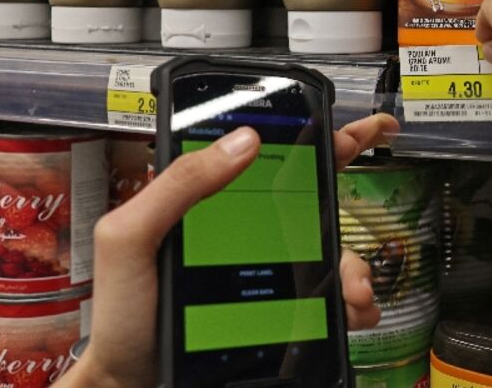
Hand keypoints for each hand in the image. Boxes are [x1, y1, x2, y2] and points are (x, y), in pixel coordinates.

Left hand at [57, 114, 398, 387]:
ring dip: (353, 271)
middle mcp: (249, 232)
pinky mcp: (279, 311)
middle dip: (349, 219)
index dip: (325, 138)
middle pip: (318, 206)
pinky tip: (350, 315)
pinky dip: (350, 306)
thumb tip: (244, 140)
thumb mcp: (132, 238)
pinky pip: (328, 300)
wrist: (133, 383)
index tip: (369, 129)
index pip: (276, 156)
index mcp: (214, 202)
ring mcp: (268, 272)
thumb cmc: (122, 314)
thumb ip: (178, 184)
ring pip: (331, 255)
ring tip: (352, 296)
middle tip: (353, 246)